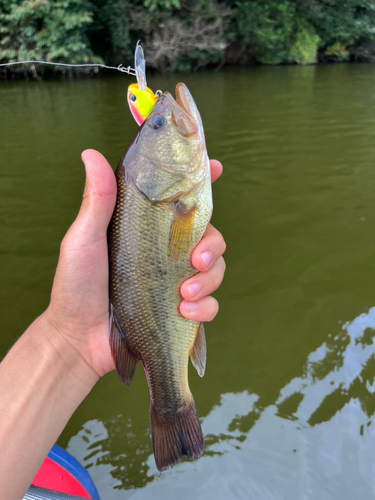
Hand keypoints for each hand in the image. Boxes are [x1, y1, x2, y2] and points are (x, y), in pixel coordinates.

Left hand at [44, 150, 225, 380]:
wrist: (78, 338)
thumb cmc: (76, 285)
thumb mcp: (85, 238)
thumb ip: (98, 199)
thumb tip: (90, 153)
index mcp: (147, 230)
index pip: (180, 201)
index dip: (203, 183)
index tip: (216, 168)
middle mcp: (165, 252)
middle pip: (209, 235)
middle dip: (212, 245)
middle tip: (196, 260)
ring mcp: (174, 281)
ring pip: (215, 269)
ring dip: (209, 280)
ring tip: (184, 294)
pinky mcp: (180, 310)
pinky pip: (210, 304)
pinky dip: (204, 307)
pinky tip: (184, 311)